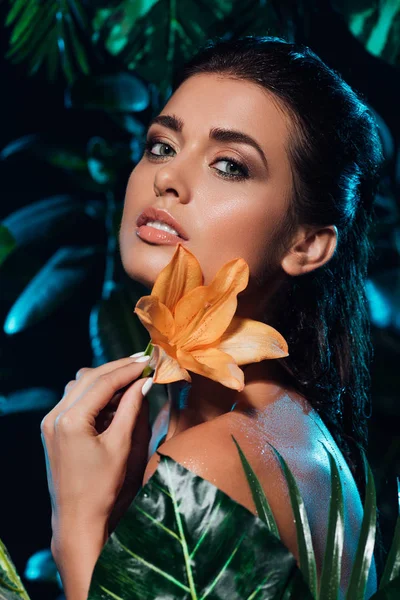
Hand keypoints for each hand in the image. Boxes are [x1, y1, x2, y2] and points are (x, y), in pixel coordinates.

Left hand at [40, 356, 152, 546]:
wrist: (77, 519)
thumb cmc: (102, 487)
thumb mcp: (121, 445)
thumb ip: (131, 408)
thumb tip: (145, 381)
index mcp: (70, 420)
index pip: (102, 382)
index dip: (128, 370)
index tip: (149, 361)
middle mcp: (55, 416)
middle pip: (89, 377)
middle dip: (117, 369)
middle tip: (143, 364)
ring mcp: (51, 422)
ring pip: (80, 385)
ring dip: (106, 380)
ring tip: (132, 380)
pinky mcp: (54, 429)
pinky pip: (75, 400)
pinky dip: (96, 395)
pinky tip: (116, 398)